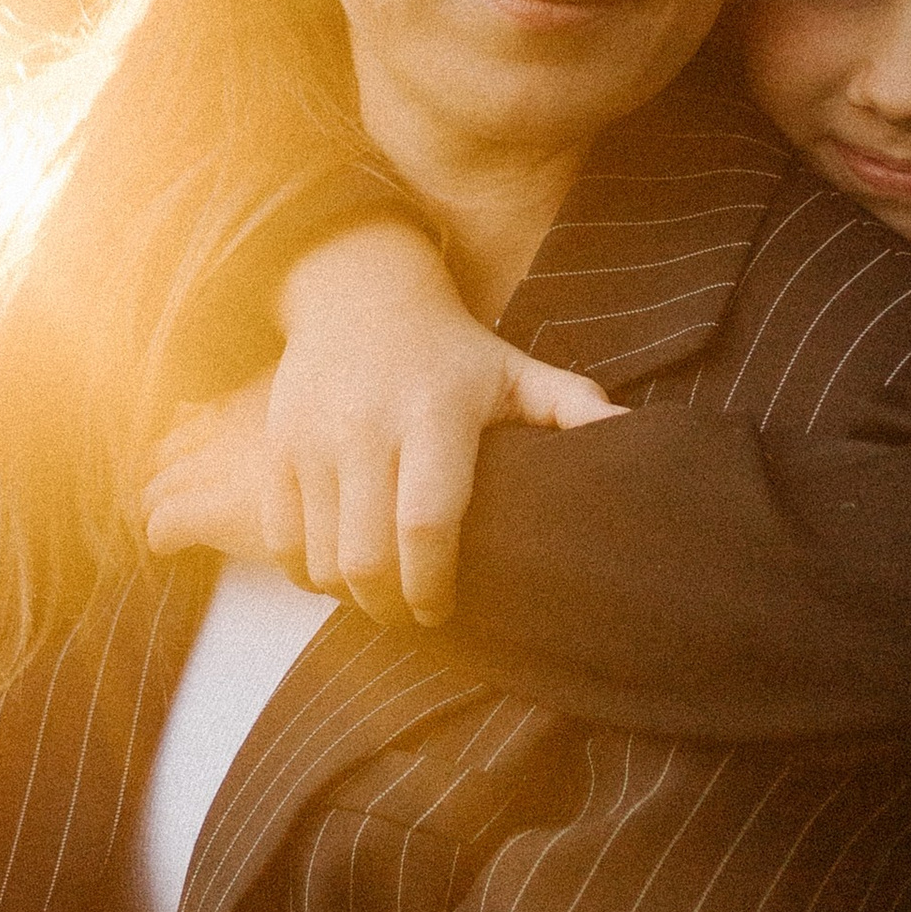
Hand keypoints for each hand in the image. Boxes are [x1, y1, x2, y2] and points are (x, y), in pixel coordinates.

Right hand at [147, 224, 616, 629]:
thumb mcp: (516, 371)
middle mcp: (366, 425)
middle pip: (365, 557)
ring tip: (382, 596)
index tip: (444, 610)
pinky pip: (282, 542)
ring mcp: (311, 438)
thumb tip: (636, 435)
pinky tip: (339, 571)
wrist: (359, 295)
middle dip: (390, 607)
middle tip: (414, 616)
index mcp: (434, 412)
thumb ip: (573, 406)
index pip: (426, 522)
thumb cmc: (454, 353)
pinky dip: (307, 573)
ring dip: (351, 596)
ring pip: (321, 560)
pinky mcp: (274, 448)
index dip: (432, 584)